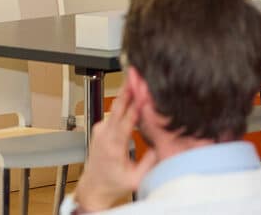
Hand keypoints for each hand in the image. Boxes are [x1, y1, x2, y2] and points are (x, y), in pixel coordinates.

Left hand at [72, 85, 157, 211]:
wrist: (94, 187)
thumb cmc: (114, 184)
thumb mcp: (137, 178)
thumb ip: (151, 160)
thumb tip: (166, 142)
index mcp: (113, 146)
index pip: (126, 120)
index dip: (136, 104)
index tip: (144, 91)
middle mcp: (104, 134)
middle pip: (119, 106)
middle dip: (129, 88)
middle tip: (138, 73)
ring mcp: (100, 129)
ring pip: (117, 106)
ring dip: (128, 92)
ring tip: (139, 78)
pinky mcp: (101, 126)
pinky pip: (115, 111)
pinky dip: (125, 102)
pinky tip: (135, 93)